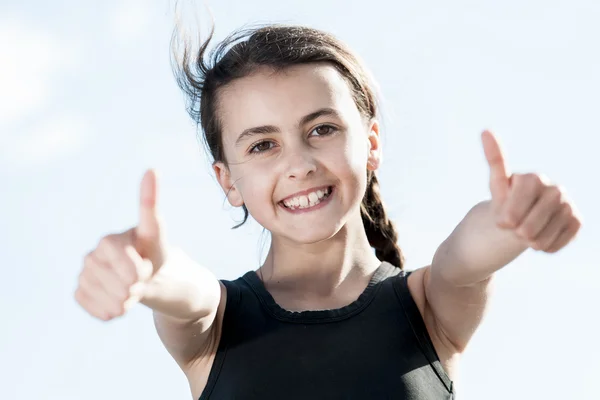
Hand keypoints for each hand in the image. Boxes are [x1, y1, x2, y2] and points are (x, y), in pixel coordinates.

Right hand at [75, 169, 167, 320]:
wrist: (148, 275)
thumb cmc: (154, 252)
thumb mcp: (157, 233)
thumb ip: (151, 204)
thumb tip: (152, 169)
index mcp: (108, 241)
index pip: (130, 269)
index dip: (143, 273)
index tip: (147, 266)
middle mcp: (91, 257)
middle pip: (121, 288)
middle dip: (138, 288)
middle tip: (141, 277)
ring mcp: (84, 276)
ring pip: (111, 302)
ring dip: (128, 301)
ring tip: (132, 288)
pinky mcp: (81, 293)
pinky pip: (98, 310)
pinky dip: (113, 310)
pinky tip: (119, 299)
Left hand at [481, 130, 581, 252]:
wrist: (517, 224)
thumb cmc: (504, 204)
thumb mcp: (496, 186)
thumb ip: (494, 159)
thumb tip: (486, 130)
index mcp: (534, 178)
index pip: (516, 208)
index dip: (507, 216)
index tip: (502, 219)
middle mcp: (556, 188)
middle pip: (529, 225)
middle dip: (517, 231)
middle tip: (514, 226)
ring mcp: (568, 205)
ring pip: (542, 237)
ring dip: (529, 241)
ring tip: (525, 231)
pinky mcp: (577, 222)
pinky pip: (555, 244)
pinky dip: (543, 247)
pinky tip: (539, 238)